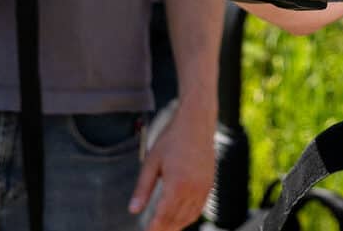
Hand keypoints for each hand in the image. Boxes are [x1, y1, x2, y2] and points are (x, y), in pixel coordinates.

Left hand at [132, 97, 216, 230]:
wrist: (196, 122)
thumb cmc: (172, 139)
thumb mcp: (151, 162)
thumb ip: (142, 189)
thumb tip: (133, 210)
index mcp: (177, 184)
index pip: (163, 216)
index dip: (154, 228)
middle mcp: (193, 189)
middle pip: (176, 220)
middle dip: (164, 229)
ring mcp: (203, 188)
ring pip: (189, 217)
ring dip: (176, 226)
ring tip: (164, 229)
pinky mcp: (209, 185)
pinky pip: (199, 209)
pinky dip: (188, 218)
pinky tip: (180, 219)